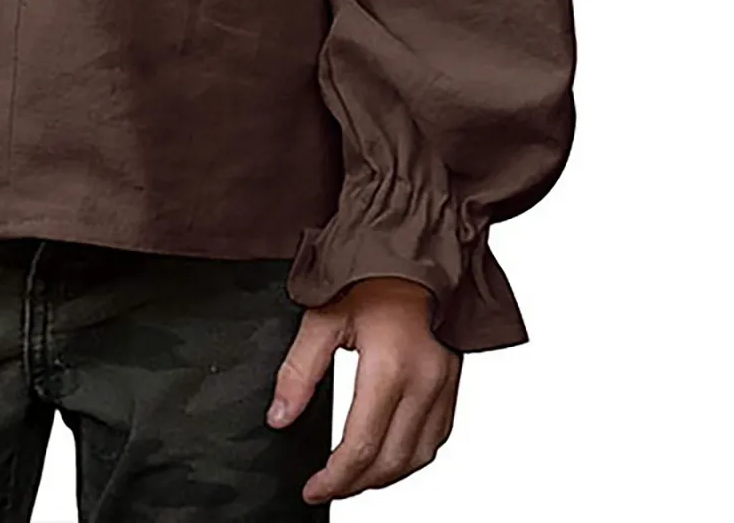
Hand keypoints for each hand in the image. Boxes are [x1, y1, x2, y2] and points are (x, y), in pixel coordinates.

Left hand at [267, 276, 459, 503]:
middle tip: (327, 487)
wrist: (412, 246)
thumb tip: (279, 417)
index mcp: (390, 367)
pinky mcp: (454, 382)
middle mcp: (425, 382)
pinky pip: (437, 437)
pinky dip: (412, 456)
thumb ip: (299, 371)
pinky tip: (389, 454)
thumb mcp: (321, 316)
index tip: (312, 488)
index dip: (335, 478)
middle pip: (392, 462)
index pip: (362, 447)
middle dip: (357, 484)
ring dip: (386, 476)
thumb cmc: (369, 273)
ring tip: (353, 477)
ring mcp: (445, 384)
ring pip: (419, 457)